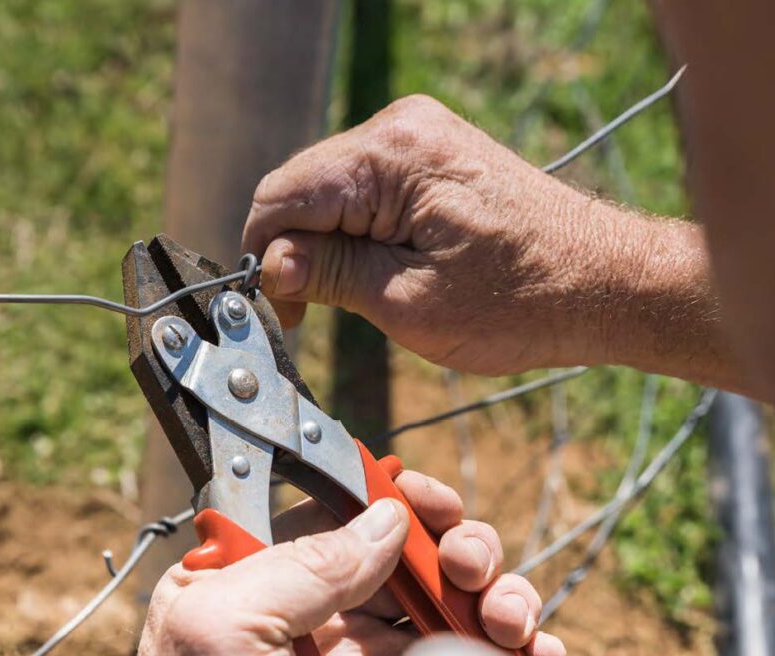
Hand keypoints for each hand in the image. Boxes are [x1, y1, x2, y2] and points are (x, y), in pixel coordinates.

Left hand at [63, 472, 564, 655]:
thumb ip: (305, 564)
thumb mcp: (224, 627)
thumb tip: (387, 516)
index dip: (396, 499)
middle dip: (459, 544)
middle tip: (465, 563)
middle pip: (418, 553)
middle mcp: (333, 616)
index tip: (431, 500)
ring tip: (505, 615)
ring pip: (463, 606)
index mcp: (273, 579)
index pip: (346, 514)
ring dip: (502, 594)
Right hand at [242, 94, 726, 382]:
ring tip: (356, 296)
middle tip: (310, 313)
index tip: (283, 312)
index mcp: (390, 157)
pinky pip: (362, 190)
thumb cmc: (518, 301)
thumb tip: (266, 265)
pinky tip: (375, 269)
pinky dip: (355, 231)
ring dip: (325, 244)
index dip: (265, 256)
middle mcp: (400, 129)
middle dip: (294, 251)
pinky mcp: (432, 155)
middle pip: (300, 188)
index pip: (280, 196)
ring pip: (327, 191)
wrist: (604, 283)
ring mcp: (418, 136)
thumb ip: (328, 274)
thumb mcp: (407, 302)